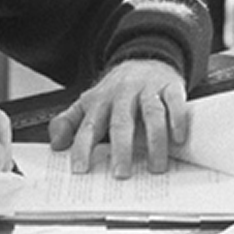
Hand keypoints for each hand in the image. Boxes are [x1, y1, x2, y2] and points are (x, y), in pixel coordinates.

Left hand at [48, 60, 187, 177]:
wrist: (145, 60)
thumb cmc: (117, 91)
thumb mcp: (89, 103)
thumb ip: (69, 123)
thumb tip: (55, 143)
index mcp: (100, 102)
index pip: (88, 126)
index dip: (82, 147)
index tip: (81, 169)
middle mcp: (122, 95)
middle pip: (120, 122)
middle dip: (120, 149)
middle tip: (121, 173)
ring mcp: (147, 89)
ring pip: (151, 114)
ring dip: (154, 141)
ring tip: (156, 166)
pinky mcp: (170, 86)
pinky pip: (174, 102)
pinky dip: (177, 120)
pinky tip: (178, 138)